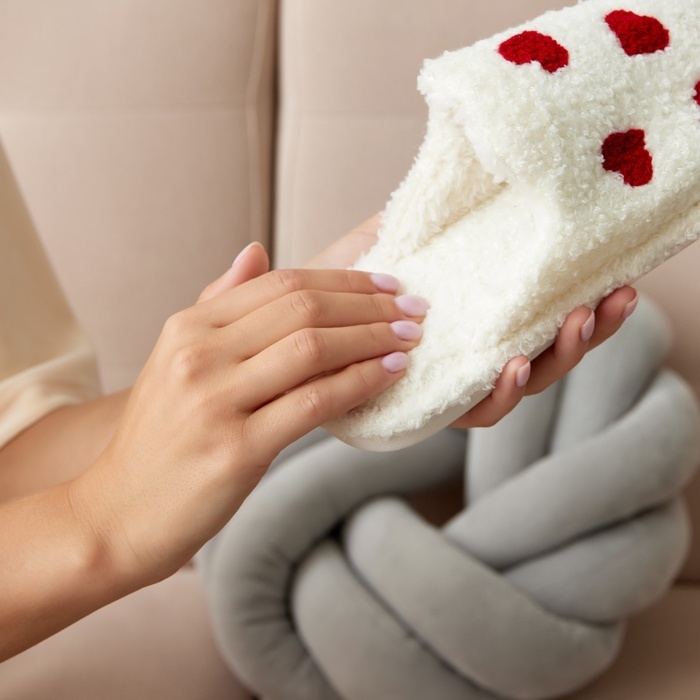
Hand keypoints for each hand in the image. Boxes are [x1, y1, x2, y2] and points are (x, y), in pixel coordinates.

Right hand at [70, 243, 425, 582]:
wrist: (120, 513)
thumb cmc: (159, 438)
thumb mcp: (176, 360)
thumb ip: (218, 304)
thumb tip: (257, 250)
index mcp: (188, 327)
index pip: (280, 284)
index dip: (344, 280)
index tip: (386, 285)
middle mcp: (198, 354)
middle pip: (303, 307)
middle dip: (369, 304)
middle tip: (414, 308)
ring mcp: (215, 401)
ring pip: (313, 348)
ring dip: (374, 338)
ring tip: (411, 338)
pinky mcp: (236, 450)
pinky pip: (314, 402)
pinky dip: (360, 382)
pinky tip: (390, 374)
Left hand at [307, 214, 639, 429]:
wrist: (282, 319)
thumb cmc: (339, 280)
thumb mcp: (392, 239)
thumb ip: (432, 217)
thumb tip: (474, 167)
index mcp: (470, 322)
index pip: (538, 320)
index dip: (584, 307)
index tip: (616, 278)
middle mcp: (466, 356)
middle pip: (544, 356)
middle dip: (585, 332)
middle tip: (614, 298)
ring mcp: (448, 385)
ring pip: (519, 386)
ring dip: (553, 358)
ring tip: (572, 322)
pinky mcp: (422, 409)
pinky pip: (469, 411)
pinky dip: (496, 393)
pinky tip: (510, 363)